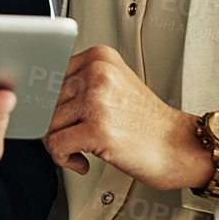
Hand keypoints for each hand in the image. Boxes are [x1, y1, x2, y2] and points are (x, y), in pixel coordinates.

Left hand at [42, 45, 212, 192]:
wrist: (180, 147)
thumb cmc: (147, 123)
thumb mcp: (114, 86)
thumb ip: (79, 84)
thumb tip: (37, 98)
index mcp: (99, 57)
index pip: (49, 77)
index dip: (50, 103)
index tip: (62, 118)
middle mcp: (97, 73)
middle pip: (45, 101)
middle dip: (54, 126)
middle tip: (72, 139)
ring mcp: (97, 100)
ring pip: (47, 124)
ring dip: (58, 145)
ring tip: (80, 150)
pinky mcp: (97, 129)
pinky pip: (55, 146)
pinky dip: (63, 159)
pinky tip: (82, 161)